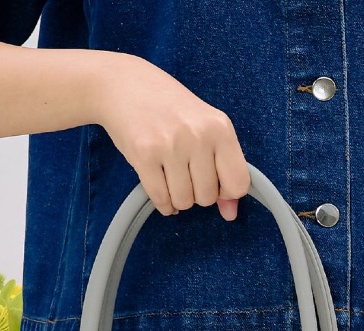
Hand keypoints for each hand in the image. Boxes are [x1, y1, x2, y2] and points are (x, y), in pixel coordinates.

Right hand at [93, 55, 250, 219]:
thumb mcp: (205, 128)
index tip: (214, 180)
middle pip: (208, 197)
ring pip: (184, 202)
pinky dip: (162, 202)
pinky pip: (161, 199)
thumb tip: (230, 213)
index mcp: (220, 127)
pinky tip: (160, 185)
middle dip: (197, 193)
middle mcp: (198, 135)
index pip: (238, 183)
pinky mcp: (144, 155)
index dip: (226, 191)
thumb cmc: (170, 109)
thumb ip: (223, 169)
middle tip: (185, 171)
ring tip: (171, 175)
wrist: (125, 85)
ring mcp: (170, 145)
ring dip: (177, 197)